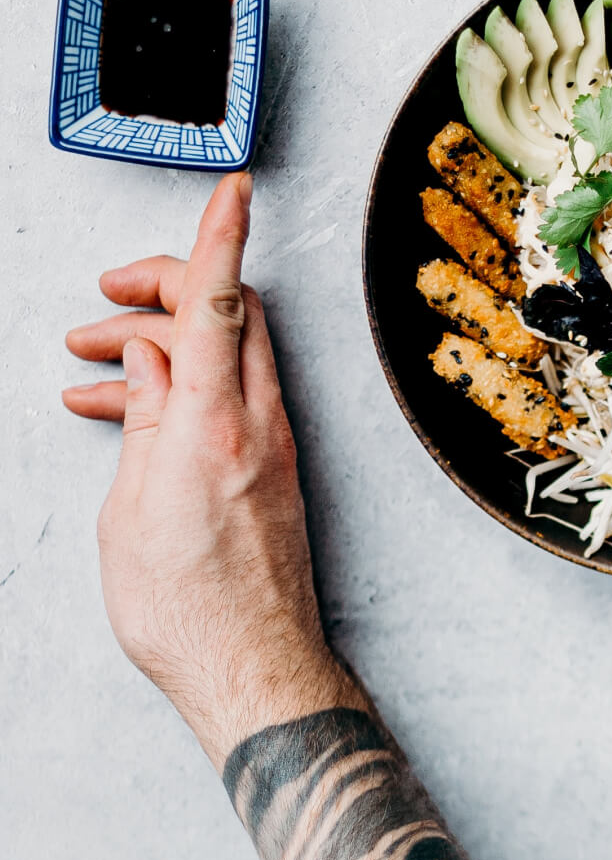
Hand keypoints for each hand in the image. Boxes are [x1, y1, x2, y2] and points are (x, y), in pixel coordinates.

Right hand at [64, 173, 364, 766]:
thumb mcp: (133, 509)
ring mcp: (275, 445)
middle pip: (230, 313)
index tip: (234, 187)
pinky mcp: (274, 467)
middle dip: (166, 286)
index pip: (222, 304)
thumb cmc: (189, 611)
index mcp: (215, 427)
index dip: (222, 237)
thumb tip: (148, 358)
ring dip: (163, 342)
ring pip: (229, 353)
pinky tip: (126, 409)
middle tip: (105, 300)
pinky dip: (183, 387)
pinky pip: (232, 398)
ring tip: (89, 366)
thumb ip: (143, 421)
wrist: (255, 671)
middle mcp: (259, 425)